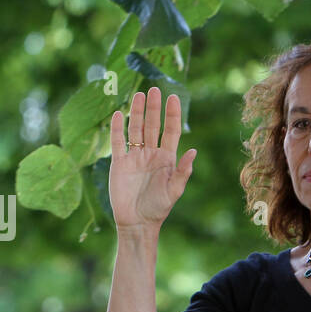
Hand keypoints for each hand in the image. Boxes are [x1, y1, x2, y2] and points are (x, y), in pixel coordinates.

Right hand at [109, 86, 196, 232]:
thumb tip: (193, 151)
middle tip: (154, 89)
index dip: (172, 114)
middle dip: (154, 108)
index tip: (172, 97)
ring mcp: (134, 157)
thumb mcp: (174, 191)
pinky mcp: (119, 164)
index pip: (170, 131)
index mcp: (166, 158)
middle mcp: (151, 154)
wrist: (137, 222)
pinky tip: (117, 115)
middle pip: (152, 125)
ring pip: (135, 129)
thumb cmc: (158, 209)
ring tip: (138, 95)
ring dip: (137, 113)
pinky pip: (118, 142)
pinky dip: (117, 129)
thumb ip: (183, 171)